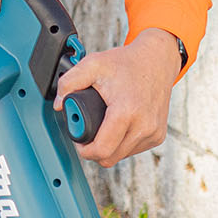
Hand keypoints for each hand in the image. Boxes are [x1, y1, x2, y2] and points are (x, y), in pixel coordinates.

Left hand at [53, 28, 182, 167]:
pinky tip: (119, 127)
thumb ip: (68, 82)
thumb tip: (59, 105)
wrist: (157, 60)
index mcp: (126, 111)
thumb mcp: (92, 64)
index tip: (79, 140)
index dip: (84, 150)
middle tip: (88, 133)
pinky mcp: (158, 135)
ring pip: (121, 156)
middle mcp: (143, 125)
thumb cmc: (126, 63)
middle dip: (94, 150)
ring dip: (109, 147)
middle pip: (109, 158)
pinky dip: (123, 143)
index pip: (101, 150)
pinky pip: (133, 150)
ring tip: (104, 126)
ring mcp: (153, 132)